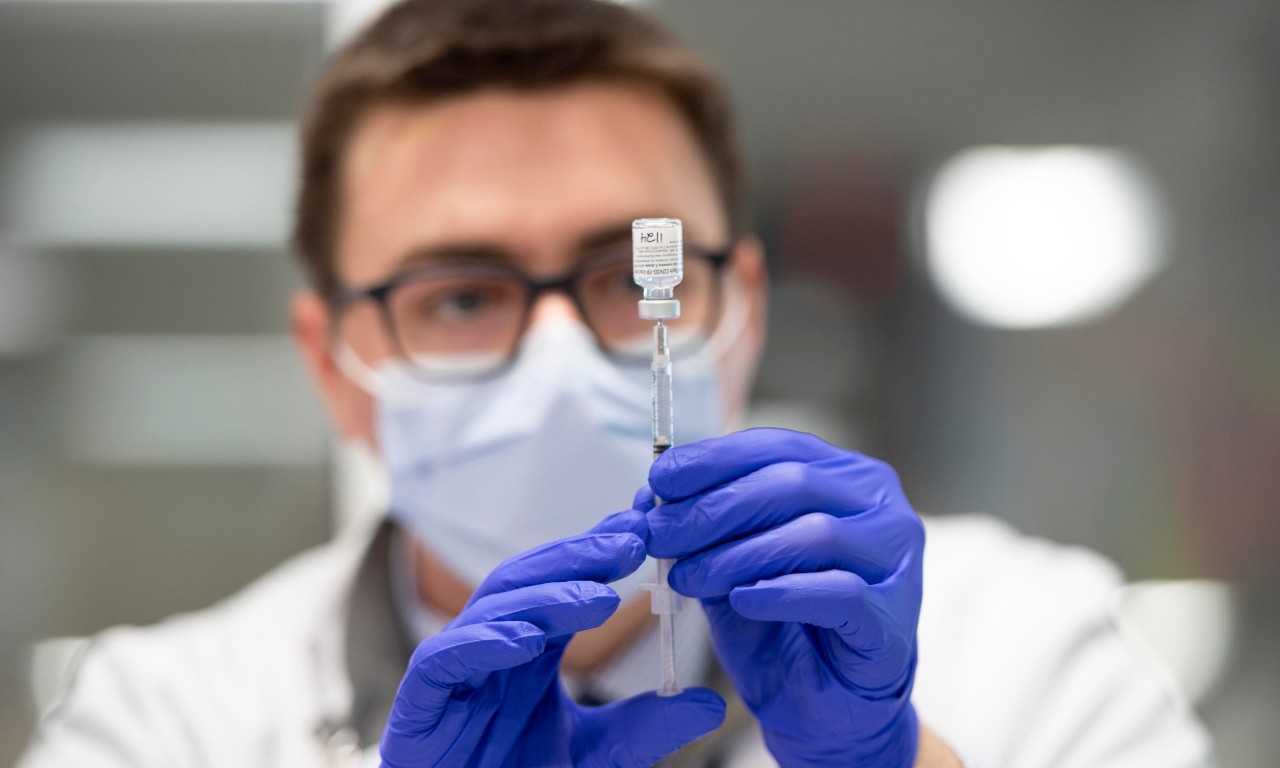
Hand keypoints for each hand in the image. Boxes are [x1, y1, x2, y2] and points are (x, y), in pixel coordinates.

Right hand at [380, 510, 725, 766]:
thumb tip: (714, 702)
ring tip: (599, 594)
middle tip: (631, 540)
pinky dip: (482, 642)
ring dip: (545, 596)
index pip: (565, 584)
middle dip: (580, 556)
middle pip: (530, 580)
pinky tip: (526, 639)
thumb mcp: (599, 754)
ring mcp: (454, 672)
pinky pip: (443, 659)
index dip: (601, 552)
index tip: (647, 526)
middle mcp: (492, 648)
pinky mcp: (418, 705)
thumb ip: (647, 727)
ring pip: (490, 608)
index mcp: (529, 650)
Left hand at [639, 428, 922, 766]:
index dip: (714, 459)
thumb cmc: (782, 627)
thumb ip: (704, 528)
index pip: (778, 447)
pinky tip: (743, 600)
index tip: (659, 479)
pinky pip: (840, 592)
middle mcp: (880, 508)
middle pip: (793, 483)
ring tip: (688, 577)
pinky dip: (783, 592)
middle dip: (714, 507)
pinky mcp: (893, 619)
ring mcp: (896, 562)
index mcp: (845, 478)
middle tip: (659, 533)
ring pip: (815, 534)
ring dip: (737, 553)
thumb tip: (649, 494)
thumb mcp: (731, 565)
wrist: (822, 709)